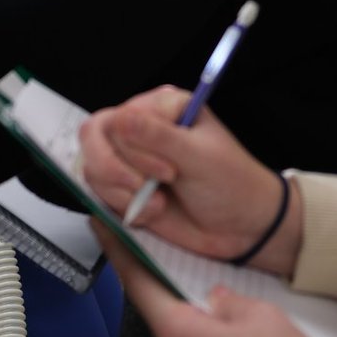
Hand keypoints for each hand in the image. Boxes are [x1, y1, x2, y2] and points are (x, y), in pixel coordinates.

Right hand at [80, 86, 301, 272]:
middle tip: (163, 185)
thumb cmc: (231, 184)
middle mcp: (140, 127)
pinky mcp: (123, 186)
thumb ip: (158, 137)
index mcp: (162, 107)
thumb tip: (119, 118)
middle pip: (96, 137)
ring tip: (158, 204)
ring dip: (121, 192)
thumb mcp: (200, 157)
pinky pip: (98, 191)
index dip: (134, 147)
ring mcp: (129, 157)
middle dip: (123, 170)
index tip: (169, 171)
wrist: (243, 229)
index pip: (120, 117)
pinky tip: (153, 212)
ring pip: (93, 165)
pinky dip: (122, 206)